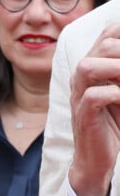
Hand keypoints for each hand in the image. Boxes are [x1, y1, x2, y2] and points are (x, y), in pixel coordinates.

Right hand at [68, 25, 119, 195]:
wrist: (98, 160)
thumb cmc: (114, 125)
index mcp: (94, 68)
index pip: (108, 34)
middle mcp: (82, 79)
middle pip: (102, 46)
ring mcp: (79, 96)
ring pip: (88, 66)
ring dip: (117, 68)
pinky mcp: (83, 116)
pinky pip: (93, 97)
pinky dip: (114, 94)